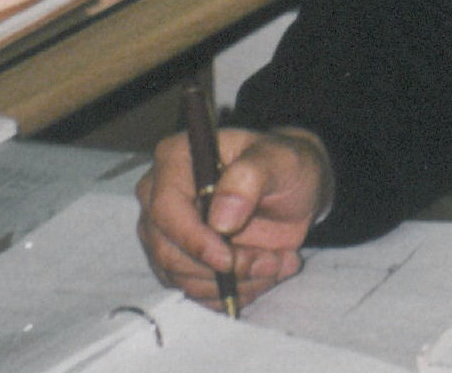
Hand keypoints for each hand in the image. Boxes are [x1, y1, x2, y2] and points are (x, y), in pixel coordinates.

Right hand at [135, 125, 328, 307]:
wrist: (292, 190)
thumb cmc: (284, 166)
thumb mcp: (280, 161)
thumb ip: (250, 179)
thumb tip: (220, 219)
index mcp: (176, 159)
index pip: (165, 209)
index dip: (194, 240)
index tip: (228, 259)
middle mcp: (159, 196)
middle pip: (168, 251)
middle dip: (222, 269)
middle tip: (271, 262)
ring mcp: (166, 232)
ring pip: (183, 278)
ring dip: (234, 283)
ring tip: (276, 263)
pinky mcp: (179, 261)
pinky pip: (195, 292)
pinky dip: (232, 293)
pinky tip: (263, 274)